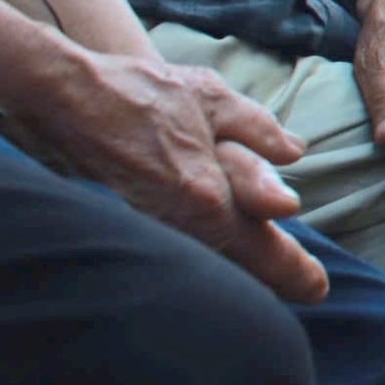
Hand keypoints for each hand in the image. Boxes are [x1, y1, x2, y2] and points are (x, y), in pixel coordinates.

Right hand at [9, 43, 326, 301]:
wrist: (66, 96)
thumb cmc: (141, 93)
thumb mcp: (213, 98)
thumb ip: (259, 130)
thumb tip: (295, 154)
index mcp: (202, 193)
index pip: (257, 244)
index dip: (290, 270)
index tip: (318, 290)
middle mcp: (176, 219)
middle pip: (235, 262)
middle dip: (273, 276)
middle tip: (309, 290)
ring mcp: (151, 222)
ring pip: (208, 255)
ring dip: (243, 266)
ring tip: (279, 277)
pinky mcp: (133, 215)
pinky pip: (181, 241)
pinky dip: (208, 250)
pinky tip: (223, 252)